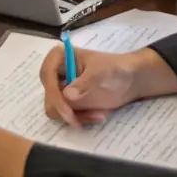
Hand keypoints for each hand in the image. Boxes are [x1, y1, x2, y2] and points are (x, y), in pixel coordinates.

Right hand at [39, 42, 176, 127]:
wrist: (131, 80)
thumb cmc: (116, 68)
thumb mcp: (102, 72)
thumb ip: (85, 83)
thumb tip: (67, 96)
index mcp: (59, 57)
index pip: (46, 76)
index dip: (53, 94)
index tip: (67, 110)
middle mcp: (56, 74)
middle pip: (48, 96)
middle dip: (65, 110)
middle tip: (80, 120)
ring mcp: (62, 90)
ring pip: (56, 110)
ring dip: (76, 117)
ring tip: (98, 115)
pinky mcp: (69, 103)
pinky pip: (67, 117)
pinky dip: (82, 119)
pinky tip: (98, 115)